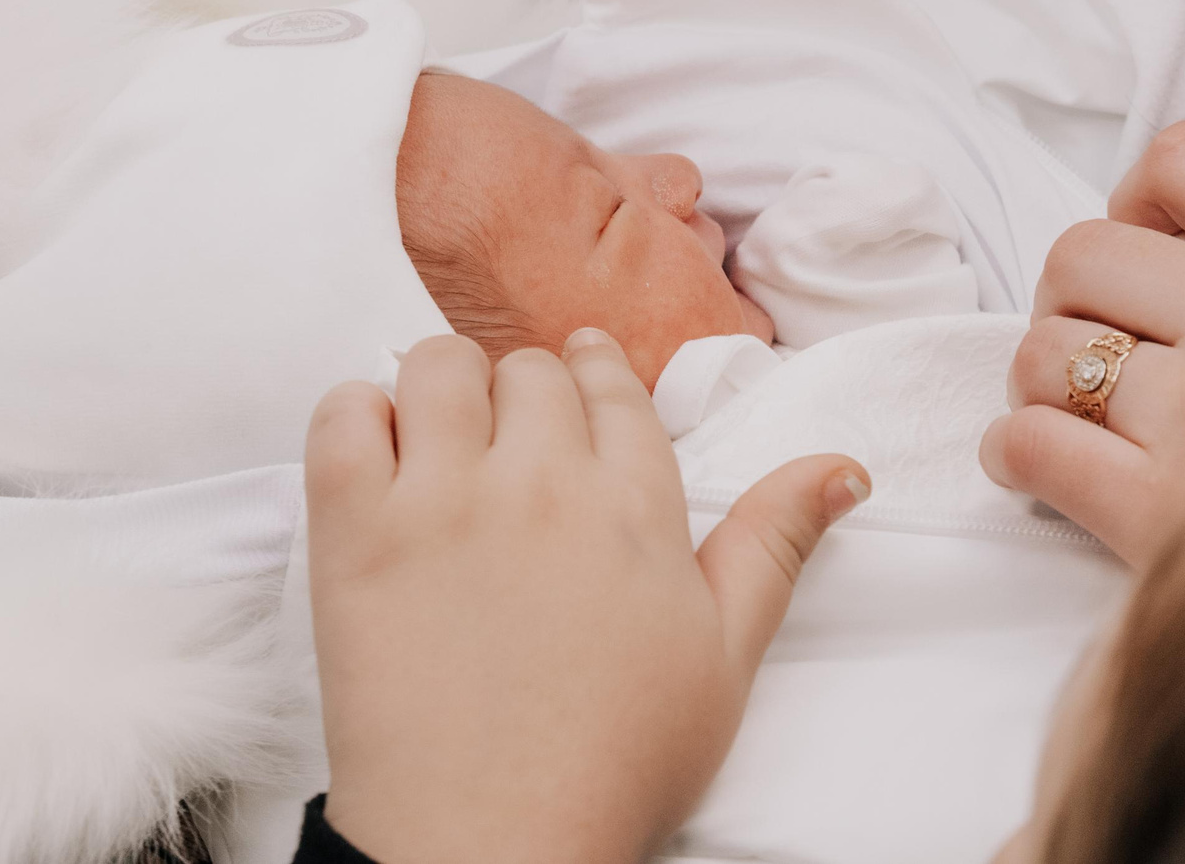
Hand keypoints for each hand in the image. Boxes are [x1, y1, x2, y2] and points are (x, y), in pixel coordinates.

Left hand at [307, 330, 867, 863]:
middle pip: (529, 371)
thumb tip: (842, 468)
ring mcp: (442, 498)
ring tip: (443, 442)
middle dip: (524, 394)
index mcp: (634, 504)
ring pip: (439, 369)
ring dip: (444, 390)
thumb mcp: (724, 657)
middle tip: (510, 443)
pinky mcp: (356, 531)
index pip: (611, 386)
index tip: (579, 368)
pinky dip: (357, 416)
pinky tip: (379, 462)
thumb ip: (774, 544)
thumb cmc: (613, 765)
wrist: (493, 847)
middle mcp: (541, 481)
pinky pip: (343, 414)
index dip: (593, 370)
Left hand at [980, 123, 1184, 567]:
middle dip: (1073, 296)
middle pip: (1083, 255)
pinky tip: (1037, 466)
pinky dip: (1018, 453)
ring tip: (1070, 407)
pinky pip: (1036, 448)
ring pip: (1048, 353)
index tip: (1152, 244)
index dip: (1142, 198)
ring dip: (1043, 378)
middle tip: (1099, 339)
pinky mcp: (1166, 516)